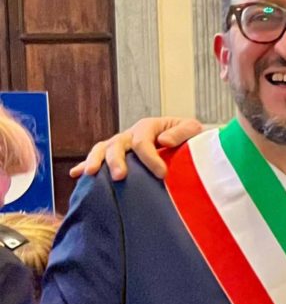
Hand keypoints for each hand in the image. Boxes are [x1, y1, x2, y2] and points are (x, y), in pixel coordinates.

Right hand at [69, 117, 203, 180]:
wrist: (185, 143)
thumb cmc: (189, 138)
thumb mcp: (192, 130)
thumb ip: (182, 132)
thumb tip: (163, 140)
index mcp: (149, 126)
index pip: (143, 142)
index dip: (150, 158)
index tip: (162, 174)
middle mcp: (131, 134)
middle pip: (117, 145)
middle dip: (117, 161)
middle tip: (120, 177)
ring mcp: (121, 144)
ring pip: (102, 149)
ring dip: (95, 161)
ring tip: (91, 173)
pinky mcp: (116, 156)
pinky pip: (97, 158)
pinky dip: (84, 165)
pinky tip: (75, 174)